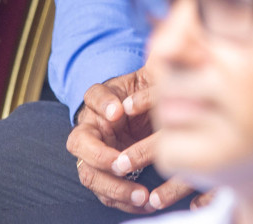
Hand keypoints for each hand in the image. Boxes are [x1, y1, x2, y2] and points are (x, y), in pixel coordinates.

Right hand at [65, 67, 193, 212]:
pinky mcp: (106, 172)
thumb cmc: (152, 90)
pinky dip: (120, 198)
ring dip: (111, 185)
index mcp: (103, 99)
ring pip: (88, 172)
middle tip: (121, 162)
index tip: (118, 111)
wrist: (149, 112)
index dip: (102, 104)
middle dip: (99, 155)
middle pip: (79, 143)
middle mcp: (92, 126)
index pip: (92, 97)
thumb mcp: (155, 76)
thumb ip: (160, 66)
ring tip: (139, 195)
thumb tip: (172, 50)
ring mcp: (95, 152)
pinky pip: (104, 190)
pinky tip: (142, 203)